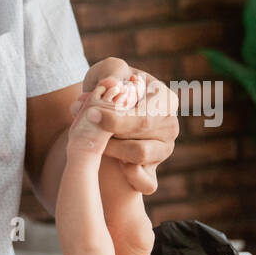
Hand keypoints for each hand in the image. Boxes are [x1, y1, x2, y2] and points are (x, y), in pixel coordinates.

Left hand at [79, 57, 179, 194]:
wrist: (97, 111)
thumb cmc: (106, 87)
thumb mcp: (107, 71)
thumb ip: (112, 72)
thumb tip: (113, 85)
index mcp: (166, 100)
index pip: (145, 114)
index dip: (116, 117)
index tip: (90, 113)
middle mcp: (170, 126)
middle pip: (141, 134)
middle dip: (108, 132)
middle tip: (85, 123)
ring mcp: (163, 150)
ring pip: (138, 156)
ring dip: (111, 149)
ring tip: (93, 138)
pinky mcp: (152, 171)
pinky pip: (145, 183)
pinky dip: (128, 176)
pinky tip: (112, 162)